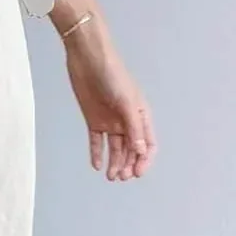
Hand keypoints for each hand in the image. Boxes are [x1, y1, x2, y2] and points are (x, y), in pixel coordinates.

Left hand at [60, 23, 155, 181]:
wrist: (87, 58)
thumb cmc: (112, 74)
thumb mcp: (126, 102)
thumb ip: (133, 127)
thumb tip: (140, 151)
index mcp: (140, 115)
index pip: (147, 144)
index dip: (144, 160)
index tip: (137, 173)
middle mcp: (127, 120)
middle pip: (131, 149)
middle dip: (128, 164)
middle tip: (121, 176)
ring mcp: (110, 120)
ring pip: (115, 148)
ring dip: (114, 162)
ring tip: (111, 176)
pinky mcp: (93, 119)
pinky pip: (96, 141)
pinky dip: (97, 153)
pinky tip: (96, 165)